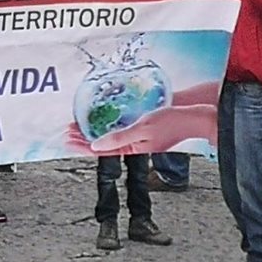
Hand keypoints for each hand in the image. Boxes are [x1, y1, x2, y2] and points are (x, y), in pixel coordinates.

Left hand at [64, 80, 220, 155]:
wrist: (195, 112)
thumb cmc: (174, 121)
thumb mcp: (142, 129)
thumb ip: (119, 138)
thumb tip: (95, 147)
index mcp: (134, 148)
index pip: (101, 149)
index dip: (82, 145)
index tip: (67, 139)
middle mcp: (134, 142)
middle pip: (103, 142)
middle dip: (84, 137)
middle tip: (67, 131)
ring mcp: (139, 133)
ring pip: (110, 133)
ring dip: (94, 129)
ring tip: (78, 124)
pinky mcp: (143, 123)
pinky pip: (121, 124)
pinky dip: (108, 122)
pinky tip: (101, 117)